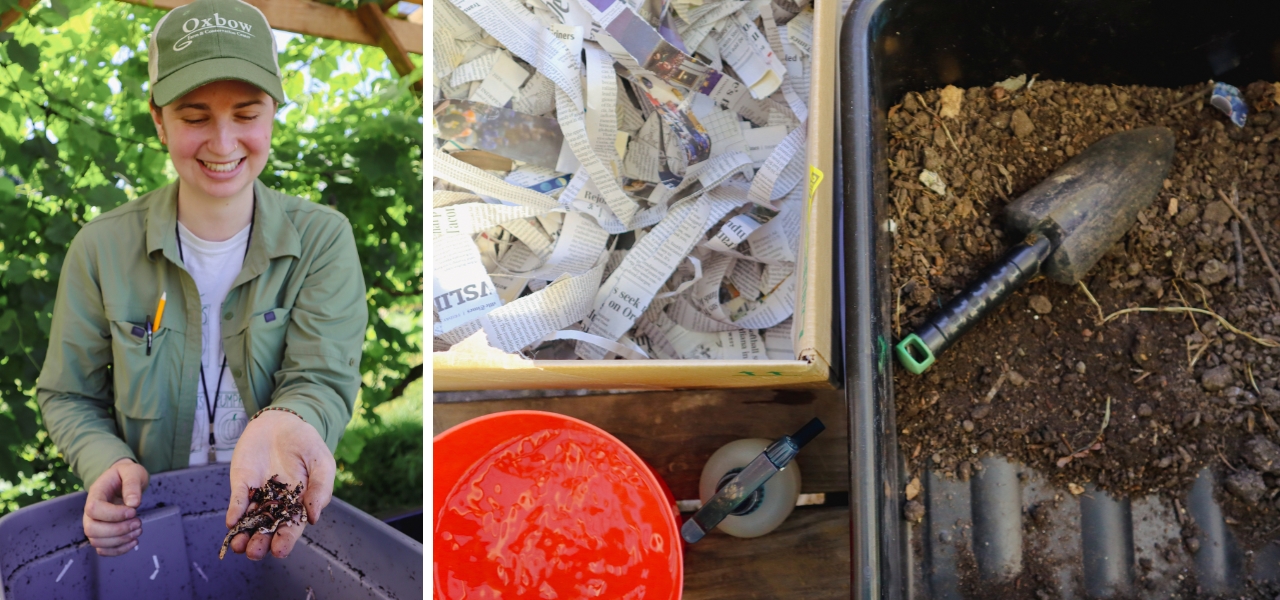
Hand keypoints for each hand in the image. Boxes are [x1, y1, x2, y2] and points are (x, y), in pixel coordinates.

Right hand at [83, 457, 148, 556]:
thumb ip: (132, 485)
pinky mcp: (102, 534)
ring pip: (97, 542)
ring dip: (120, 540)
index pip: (93, 509)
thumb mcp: (132, 472)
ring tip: (138, 530)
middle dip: (118, 530)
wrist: (122, 480)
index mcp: (95, 494)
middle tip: (138, 522)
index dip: (113, 514)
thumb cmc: (126, 475)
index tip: (133, 511)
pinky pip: (103, 549)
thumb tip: (133, 504)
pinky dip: (118, 550)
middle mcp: (90, 512)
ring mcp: (94, 524)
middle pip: (92, 529)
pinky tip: (133, 541)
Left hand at [224, 410, 335, 559]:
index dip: (285, 540)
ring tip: (238, 545)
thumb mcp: (322, 462)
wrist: (283, 421)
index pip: (291, 527)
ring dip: (242, 535)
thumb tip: (314, 518)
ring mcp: (257, 494)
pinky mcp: (242, 483)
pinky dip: (234, 511)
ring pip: (248, 520)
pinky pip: (238, 500)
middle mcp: (276, 504)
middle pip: (266, 529)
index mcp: (298, 503)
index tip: (280, 550)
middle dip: (259, 543)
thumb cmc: (307, 444)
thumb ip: (321, 488)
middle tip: (254, 552)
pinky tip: (232, 522)